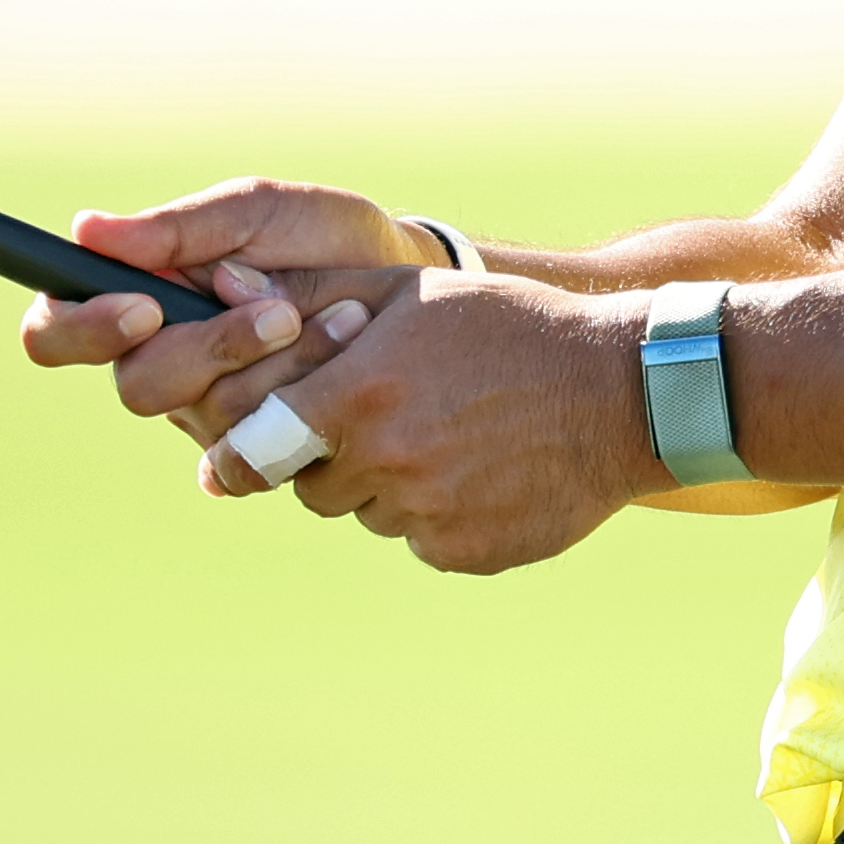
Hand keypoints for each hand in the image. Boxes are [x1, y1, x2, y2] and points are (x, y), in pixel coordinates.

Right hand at [17, 175, 433, 445]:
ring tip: (338, 318)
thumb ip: (177, 230)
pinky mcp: (259, 447)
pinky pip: (256, 449)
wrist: (404, 281)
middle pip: (136, 386)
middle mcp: (161, 362)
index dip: (83, 329)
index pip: (56, 331)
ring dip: (276, 365)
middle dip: (211, 349)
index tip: (147, 308)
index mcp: (137, 299)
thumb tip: (85, 228)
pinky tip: (345, 356)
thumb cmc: (319, 237)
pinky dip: (305, 399)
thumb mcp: (254, 212)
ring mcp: (209, 412)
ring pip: (204, 418)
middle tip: (275, 312)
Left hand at [192, 272, 669, 574]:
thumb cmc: (508, 326)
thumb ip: (313, 296)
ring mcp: (428, 515)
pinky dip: (434, 515)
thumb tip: (222, 293)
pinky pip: (419, 541)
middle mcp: (387, 462)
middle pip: (310, 486)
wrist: (621, 392)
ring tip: (442, 435)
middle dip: (328, 458)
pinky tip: (478, 469)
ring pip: (365, 514)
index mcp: (361, 395)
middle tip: (381, 420)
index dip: (234, 459)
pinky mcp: (464, 553)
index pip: (251, 451)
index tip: (227, 463)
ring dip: (384, 485)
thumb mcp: (413, 290)